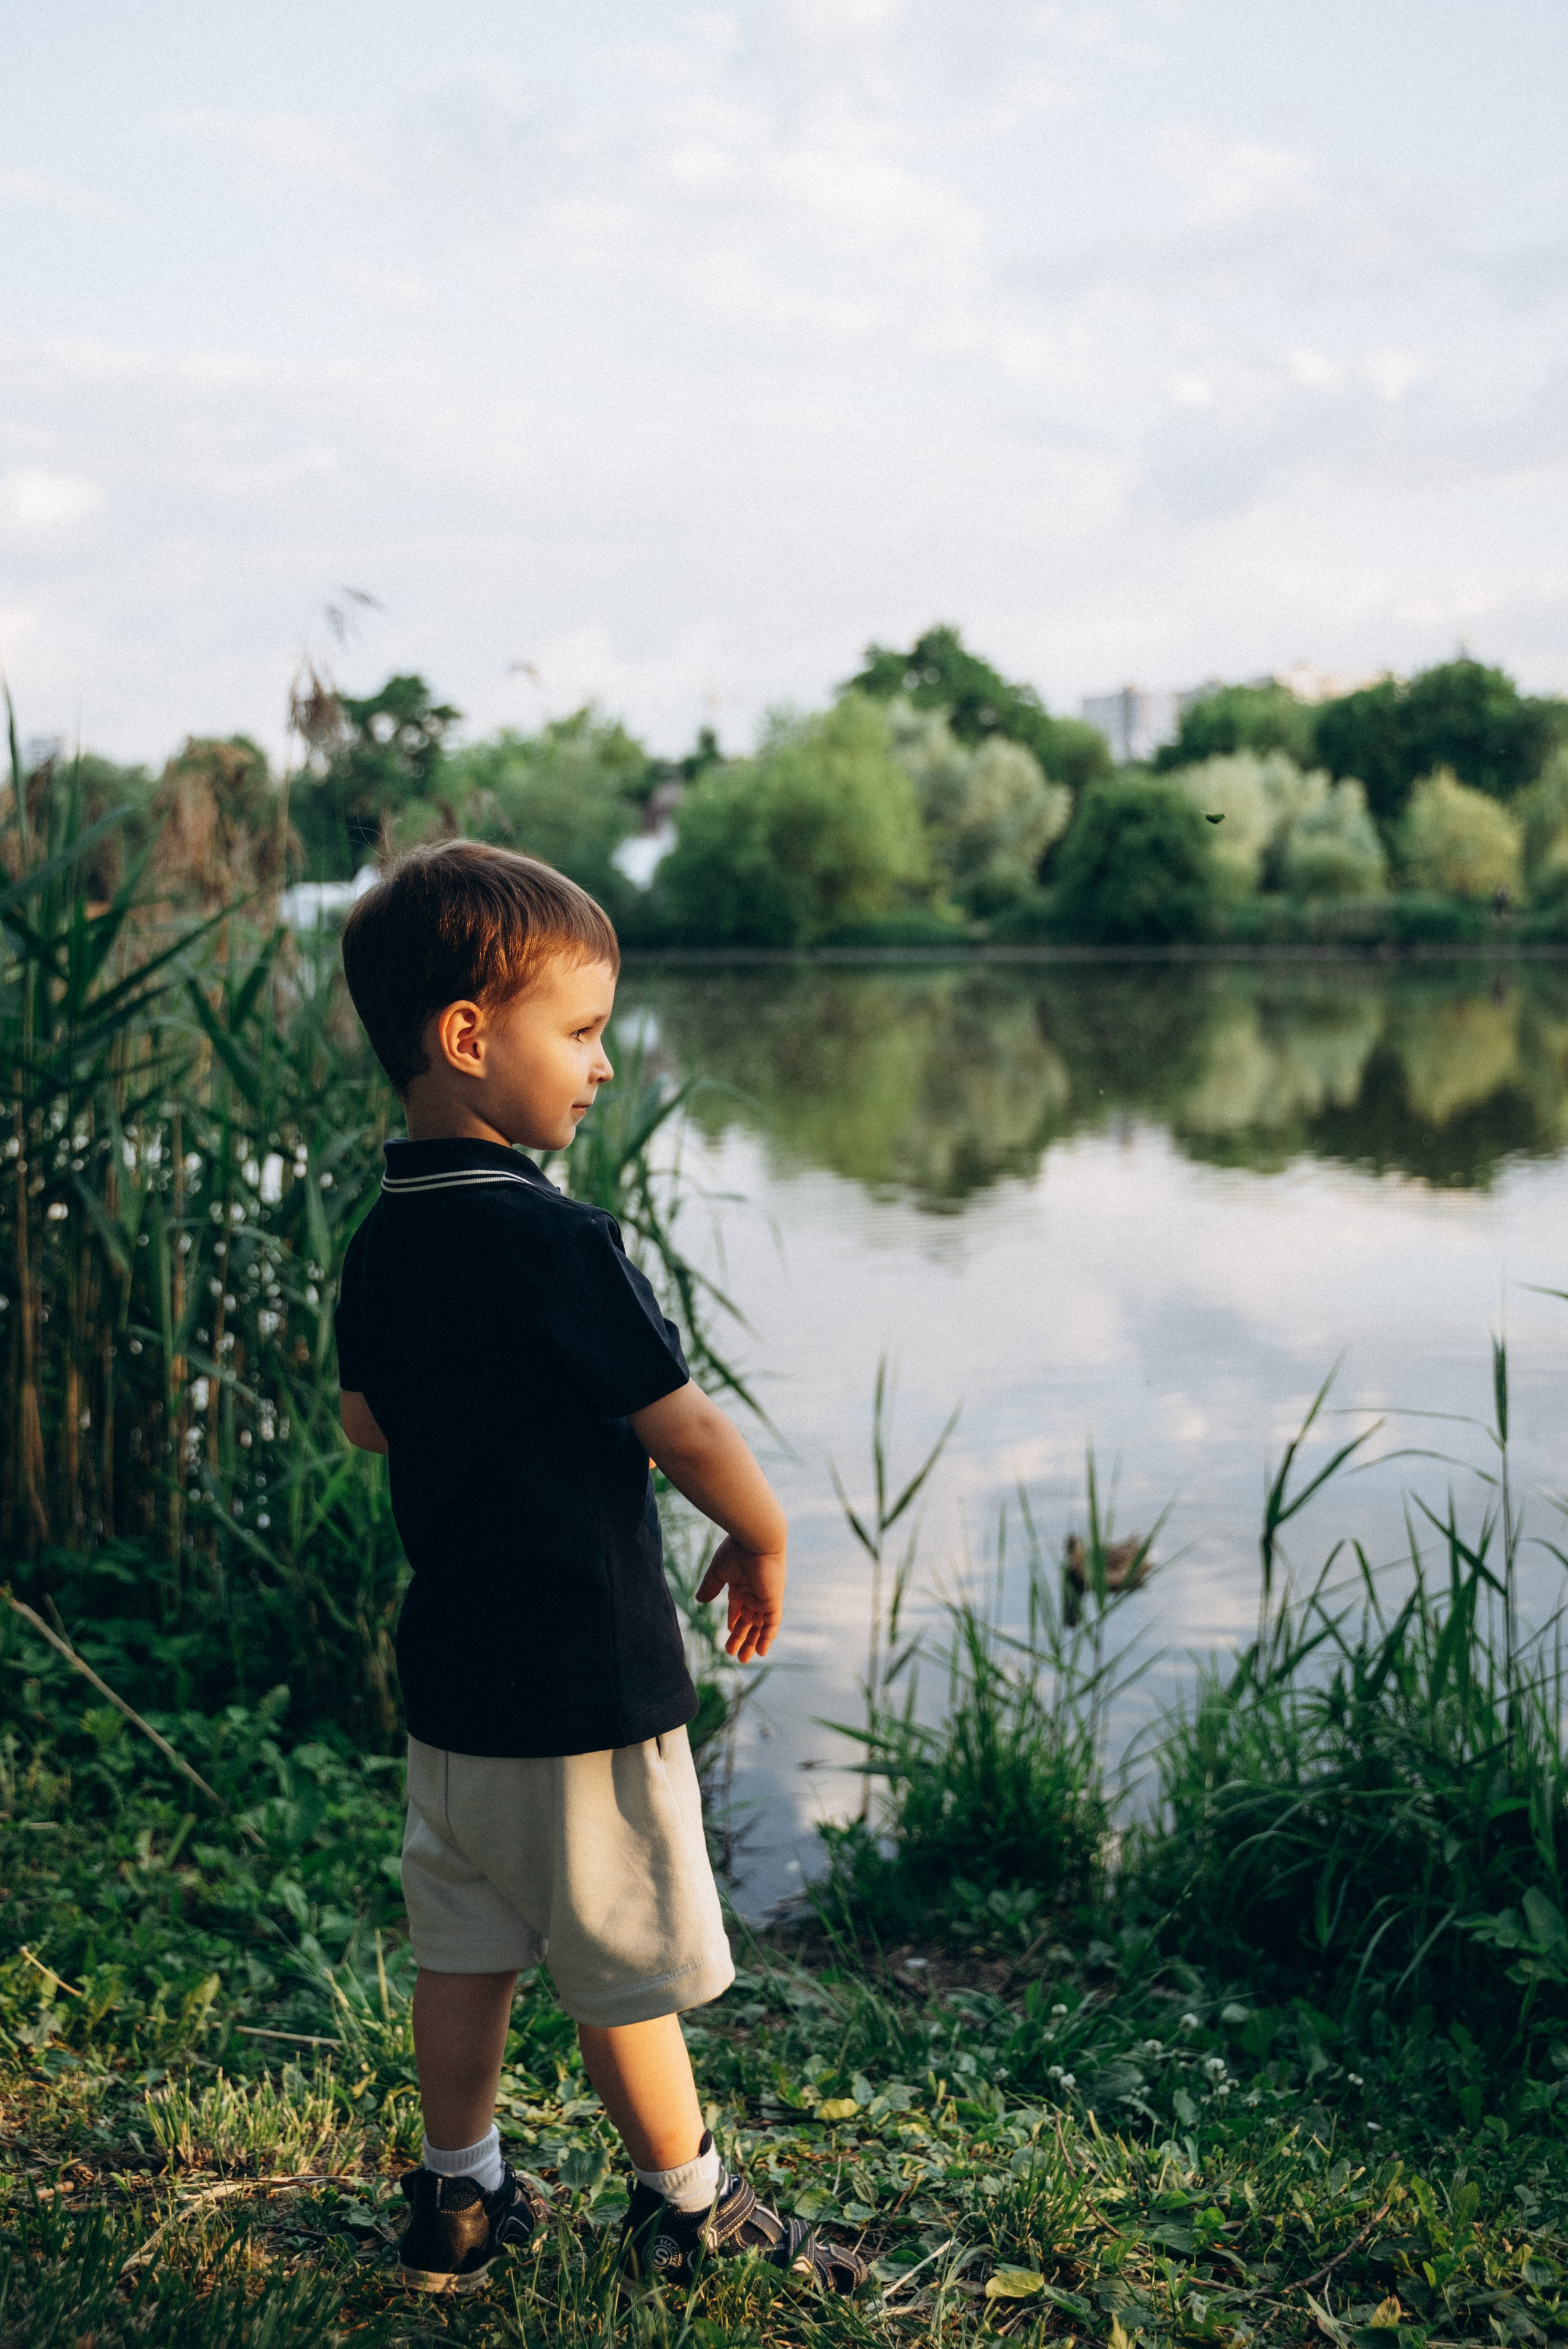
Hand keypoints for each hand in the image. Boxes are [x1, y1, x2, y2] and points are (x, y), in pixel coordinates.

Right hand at [695, 1537, 784, 1662]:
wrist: (757, 1539)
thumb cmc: (736, 1550)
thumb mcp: (718, 1572)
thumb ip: (710, 1587)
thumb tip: (699, 1600)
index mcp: (741, 1584)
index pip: (738, 1607)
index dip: (734, 1621)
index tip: (729, 1631)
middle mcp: (754, 1593)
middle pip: (749, 1620)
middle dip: (741, 1637)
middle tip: (732, 1653)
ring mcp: (764, 1598)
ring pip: (759, 1625)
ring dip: (752, 1642)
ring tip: (742, 1659)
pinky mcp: (773, 1601)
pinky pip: (772, 1624)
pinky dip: (767, 1637)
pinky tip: (761, 1651)